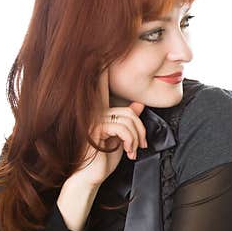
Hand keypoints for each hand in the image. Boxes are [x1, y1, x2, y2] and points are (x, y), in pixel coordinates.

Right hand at [71, 70, 147, 187]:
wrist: (90, 178)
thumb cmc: (103, 159)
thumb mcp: (120, 138)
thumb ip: (127, 120)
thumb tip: (138, 104)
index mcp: (98, 110)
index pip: (102, 85)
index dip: (102, 69)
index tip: (101, 52)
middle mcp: (93, 110)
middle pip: (129, 111)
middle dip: (141, 130)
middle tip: (141, 145)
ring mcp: (92, 118)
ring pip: (129, 119)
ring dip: (137, 138)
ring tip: (134, 151)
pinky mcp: (94, 128)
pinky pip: (124, 128)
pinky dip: (132, 141)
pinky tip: (128, 153)